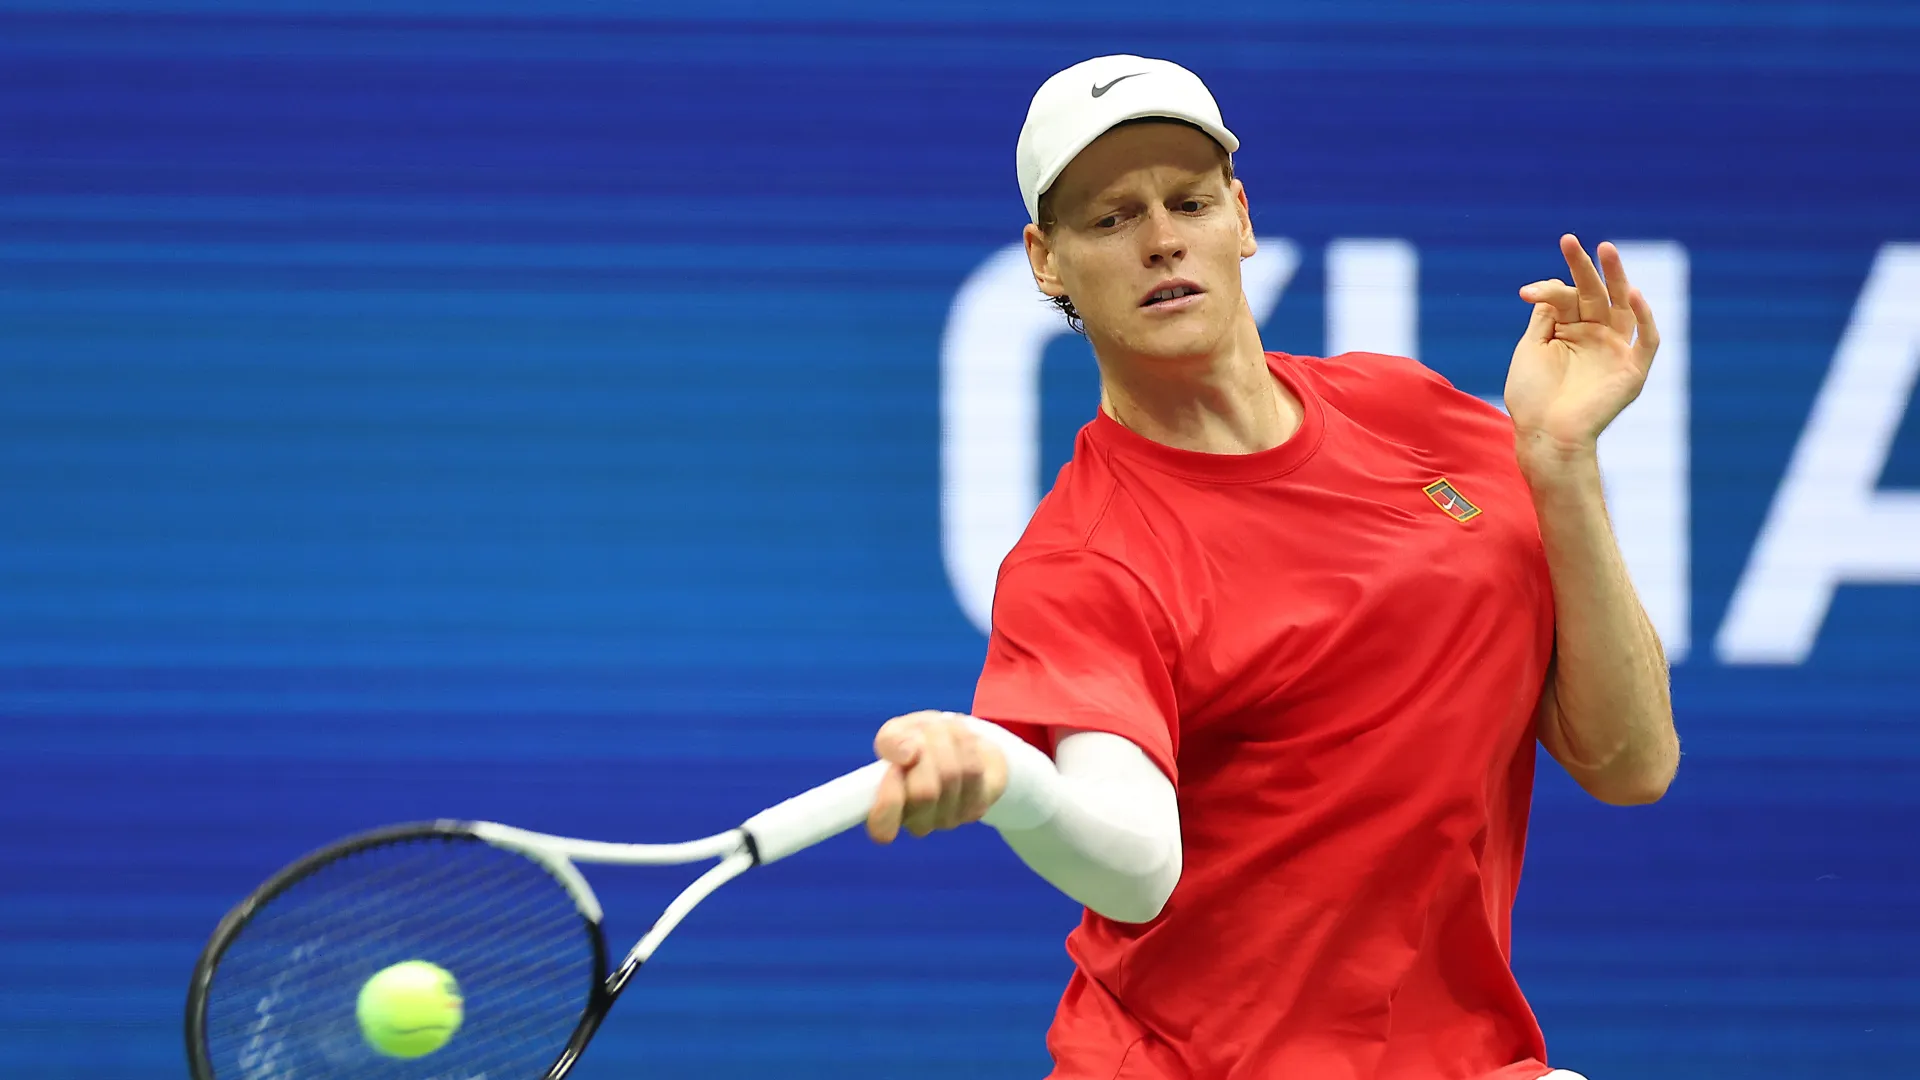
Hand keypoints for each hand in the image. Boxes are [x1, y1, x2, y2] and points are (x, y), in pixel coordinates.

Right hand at [866, 710, 1007, 842]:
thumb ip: (890, 742)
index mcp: (885, 812)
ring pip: (950, 775)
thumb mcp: (896, 733)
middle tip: (920, 736)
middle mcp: (916, 823)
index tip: (893, 769)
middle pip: (923, 792)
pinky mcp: (976, 807)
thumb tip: (906, 755)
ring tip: (940, 731)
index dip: (888, 801)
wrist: (958, 742)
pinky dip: (965, 744)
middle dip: (924, 750)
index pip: (882, 828)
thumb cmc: (917, 742)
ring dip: (945, 741)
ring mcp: (948, 819)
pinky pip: (972, 769)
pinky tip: (959, 739)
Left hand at [1505, 235, 1660, 477]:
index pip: (1567, 297)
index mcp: (1569, 332)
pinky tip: (1634, 294)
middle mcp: (1595, 337)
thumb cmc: (1532, 398)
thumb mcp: (1532, 349)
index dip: (1549, 289)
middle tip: (1570, 240)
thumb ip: (1546, 317)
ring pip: (1623, 306)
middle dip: (1585, 267)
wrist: (1545, 436)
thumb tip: (1554, 285)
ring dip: (1618, 278)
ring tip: (1606, 248)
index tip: (1526, 292)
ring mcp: (1615, 351)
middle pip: (1595, 294)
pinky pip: (1647, 340)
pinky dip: (1644, 317)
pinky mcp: (1633, 370)